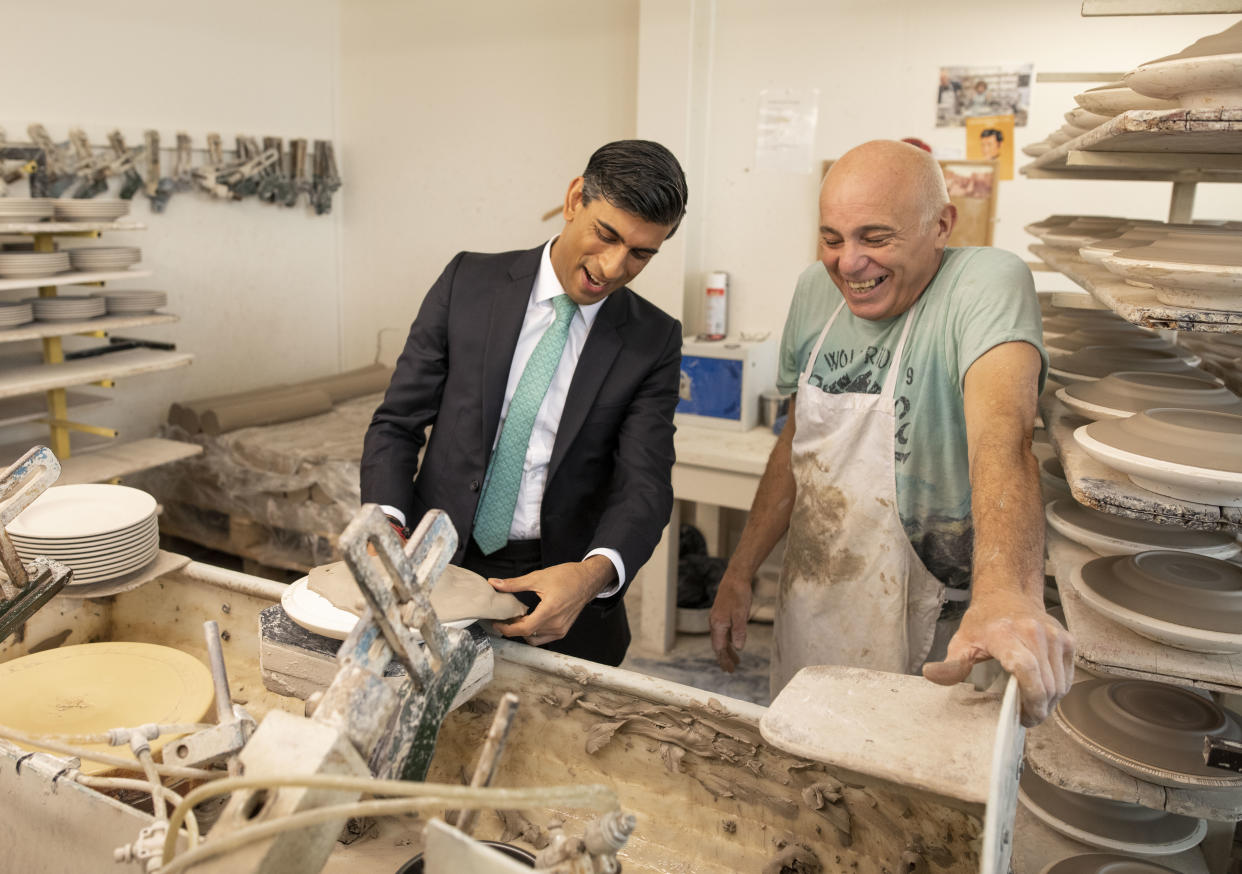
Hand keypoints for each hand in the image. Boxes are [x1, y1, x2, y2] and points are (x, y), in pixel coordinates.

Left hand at [488, 557, 613, 646]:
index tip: (497, 624)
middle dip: (512, 627)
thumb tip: (494, 583)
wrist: (587, 580)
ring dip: (523, 630)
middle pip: (527, 634)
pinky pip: (543, 638)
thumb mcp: (537, 577)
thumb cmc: (567, 577)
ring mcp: (561, 629)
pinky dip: (533, 632)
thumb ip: (514, 584)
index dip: (507, 629)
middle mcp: (556, 624)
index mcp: (550, 611)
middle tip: (503, 617)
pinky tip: (529, 620)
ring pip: (534, 637)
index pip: (524, 629)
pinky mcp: (563, 631)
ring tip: (516, 618)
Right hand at [709, 571, 753, 672]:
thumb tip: (739, 648)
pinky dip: (728, 641)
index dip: (724, 660)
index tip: (729, 670)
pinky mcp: (721, 614)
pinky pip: (723, 632)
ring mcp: (717, 618)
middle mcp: (715, 623)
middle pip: (718, 646)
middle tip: (731, 670)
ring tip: (735, 660)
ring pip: (720, 639)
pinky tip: (734, 644)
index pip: (719, 648)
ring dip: (727, 650)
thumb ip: (739, 631)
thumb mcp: (741, 614)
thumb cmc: (738, 594)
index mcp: (718, 624)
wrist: (735, 577)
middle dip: (724, 658)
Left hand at [922, 590, 1074, 726]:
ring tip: (1033, 708)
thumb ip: (951, 663)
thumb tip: (931, 675)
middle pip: (1046, 683)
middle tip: (1026, 719)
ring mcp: (1054, 636)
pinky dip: (1058, 690)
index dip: (1029, 698)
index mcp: (1006, 634)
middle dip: (1039, 709)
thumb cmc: (985, 621)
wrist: (1008, 595)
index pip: (1026, 668)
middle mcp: (1034, 633)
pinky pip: (1068, 676)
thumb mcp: (962, 640)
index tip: (1023, 717)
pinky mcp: (1067, 640)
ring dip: (1049, 703)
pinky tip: (1043, 693)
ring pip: (1060, 684)